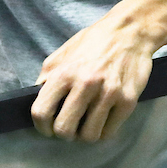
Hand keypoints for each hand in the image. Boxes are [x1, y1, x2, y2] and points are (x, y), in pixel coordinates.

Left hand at [31, 11, 156, 141]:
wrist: (130, 31)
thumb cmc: (94, 41)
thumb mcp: (63, 53)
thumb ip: (48, 76)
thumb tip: (36, 97)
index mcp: (64, 73)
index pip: (42, 112)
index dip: (41, 127)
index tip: (47, 128)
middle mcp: (85, 84)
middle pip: (64, 130)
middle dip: (64, 133)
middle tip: (70, 126)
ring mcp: (108, 94)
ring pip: (88, 136)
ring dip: (85, 134)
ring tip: (87, 123)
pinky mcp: (127, 101)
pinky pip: (109, 133)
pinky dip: (103, 131)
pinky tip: (102, 120)